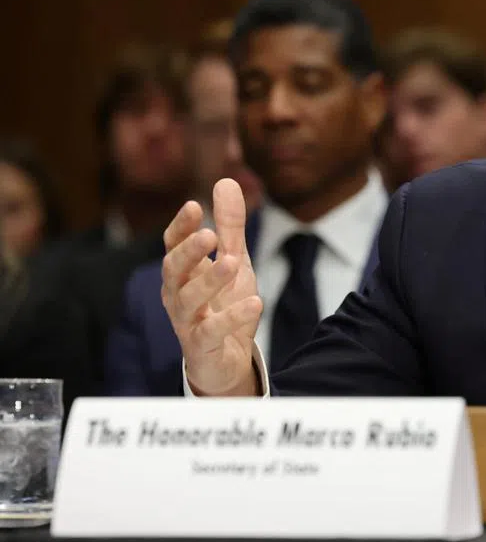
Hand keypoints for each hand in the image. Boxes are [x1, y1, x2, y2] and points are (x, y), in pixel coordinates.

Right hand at [161, 179, 261, 395]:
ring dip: (209, 280)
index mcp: (183, 271)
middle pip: (174, 270)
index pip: (174, 245)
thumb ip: (229, 226)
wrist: (228, 360)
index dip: (181, 227)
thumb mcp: (233, 260)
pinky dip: (232, 317)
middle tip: (209, 235)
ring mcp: (187, 322)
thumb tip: (225, 181)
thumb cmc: (224, 305)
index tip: (194, 205)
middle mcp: (178, 294)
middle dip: (189, 252)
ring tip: (232, 263)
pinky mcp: (202, 346)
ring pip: (189, 300)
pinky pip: (212, 331)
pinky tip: (255, 302)